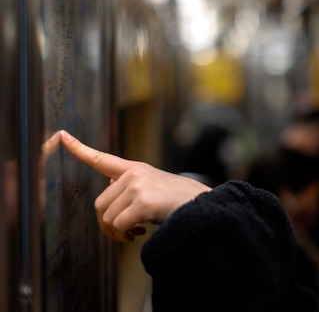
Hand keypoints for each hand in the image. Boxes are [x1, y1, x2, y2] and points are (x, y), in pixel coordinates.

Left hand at [60, 130, 211, 242]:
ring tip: (133, 234)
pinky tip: (139, 234)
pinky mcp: (143, 202)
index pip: (103, 159)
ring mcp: (138, 186)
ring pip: (108, 217)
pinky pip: (119, 224)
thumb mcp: (154, 187)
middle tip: (122, 233)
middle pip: (100, 203)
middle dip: (107, 224)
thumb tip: (110, 197)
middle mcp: (134, 174)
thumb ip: (130, 188)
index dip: (80, 149)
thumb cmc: (178, 201)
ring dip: (117, 232)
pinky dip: (124, 236)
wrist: (203, 206)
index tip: (62, 136)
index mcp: (136, 168)